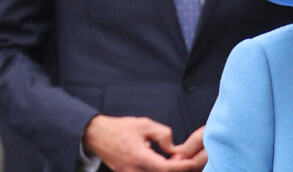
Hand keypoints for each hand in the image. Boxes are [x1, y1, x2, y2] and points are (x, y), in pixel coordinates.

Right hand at [82, 115, 205, 170]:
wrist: (99, 137)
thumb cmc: (122, 129)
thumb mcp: (145, 124)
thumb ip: (162, 134)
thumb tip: (172, 148)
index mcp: (139, 157)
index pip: (165, 168)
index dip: (182, 166)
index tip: (193, 162)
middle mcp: (135, 171)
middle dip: (179, 169)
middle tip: (191, 159)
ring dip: (170, 170)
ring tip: (180, 160)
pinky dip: (162, 171)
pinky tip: (169, 163)